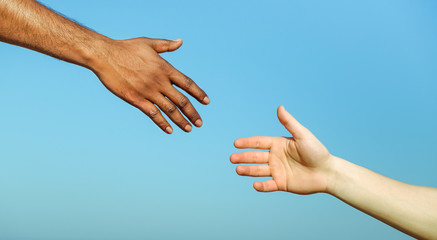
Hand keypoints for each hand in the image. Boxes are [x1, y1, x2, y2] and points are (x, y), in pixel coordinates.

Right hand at [91, 37, 209, 133]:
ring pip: (169, 109)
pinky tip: (170, 130)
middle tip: (200, 122)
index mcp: (164, 68)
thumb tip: (181, 41)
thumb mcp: (149, 43)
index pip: (187, 83)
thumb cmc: (126, 48)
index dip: (198, 93)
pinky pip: (153, 114)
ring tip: (189, 129)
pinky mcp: (136, 99)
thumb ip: (166, 45)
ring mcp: (148, 91)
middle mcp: (159, 81)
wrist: (105, 55)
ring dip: (181, 121)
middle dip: (192, 112)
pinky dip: (162, 123)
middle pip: (181, 100)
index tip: (207, 102)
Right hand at [231, 106, 333, 193]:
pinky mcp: (282, 183)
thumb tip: (279, 107)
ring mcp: (278, 171)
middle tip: (232, 158)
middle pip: (255, 156)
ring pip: (258, 170)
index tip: (235, 143)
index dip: (247, 143)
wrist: (328, 172)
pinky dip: (261, 186)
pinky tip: (255, 185)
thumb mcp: (302, 135)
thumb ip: (289, 123)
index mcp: (279, 144)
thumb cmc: (317, 151)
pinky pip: (268, 185)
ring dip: (248, 170)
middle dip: (243, 157)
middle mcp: (276, 157)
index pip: (259, 142)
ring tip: (238, 170)